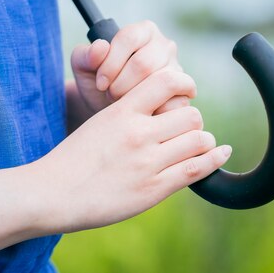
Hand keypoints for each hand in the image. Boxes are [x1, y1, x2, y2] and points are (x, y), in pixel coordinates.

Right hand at [34, 69, 231, 232]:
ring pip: (199, 139)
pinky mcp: (154, 189)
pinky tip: (220, 153)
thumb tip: (157, 106)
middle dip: (191, 120)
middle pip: (190, 113)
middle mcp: (138, 133)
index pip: (166, 81)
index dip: (184, 83)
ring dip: (202, 141)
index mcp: (122, 111)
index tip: (187, 89)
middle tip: (184, 128)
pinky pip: (196, 169)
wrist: (53, 192)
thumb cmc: (73, 158)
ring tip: (194, 145)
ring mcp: (148, 162)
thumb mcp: (98, 122)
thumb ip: (129, 113)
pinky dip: (214, 159)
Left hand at [70, 20, 186, 118]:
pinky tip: (138, 112)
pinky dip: (150, 111)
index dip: (111, 62)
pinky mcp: (184, 93)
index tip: (100, 82)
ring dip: (134, 98)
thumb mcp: (84, 68)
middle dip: (120, 84)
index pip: (129, 37)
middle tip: (109, 94)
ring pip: (158, 84)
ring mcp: (178, 69)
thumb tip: (100, 48)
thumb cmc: (99, 84)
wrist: (111, 112)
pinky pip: (170, 102)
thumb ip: (85, 55)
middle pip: (143, 63)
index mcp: (143, 31)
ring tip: (121, 102)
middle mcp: (165, 46)